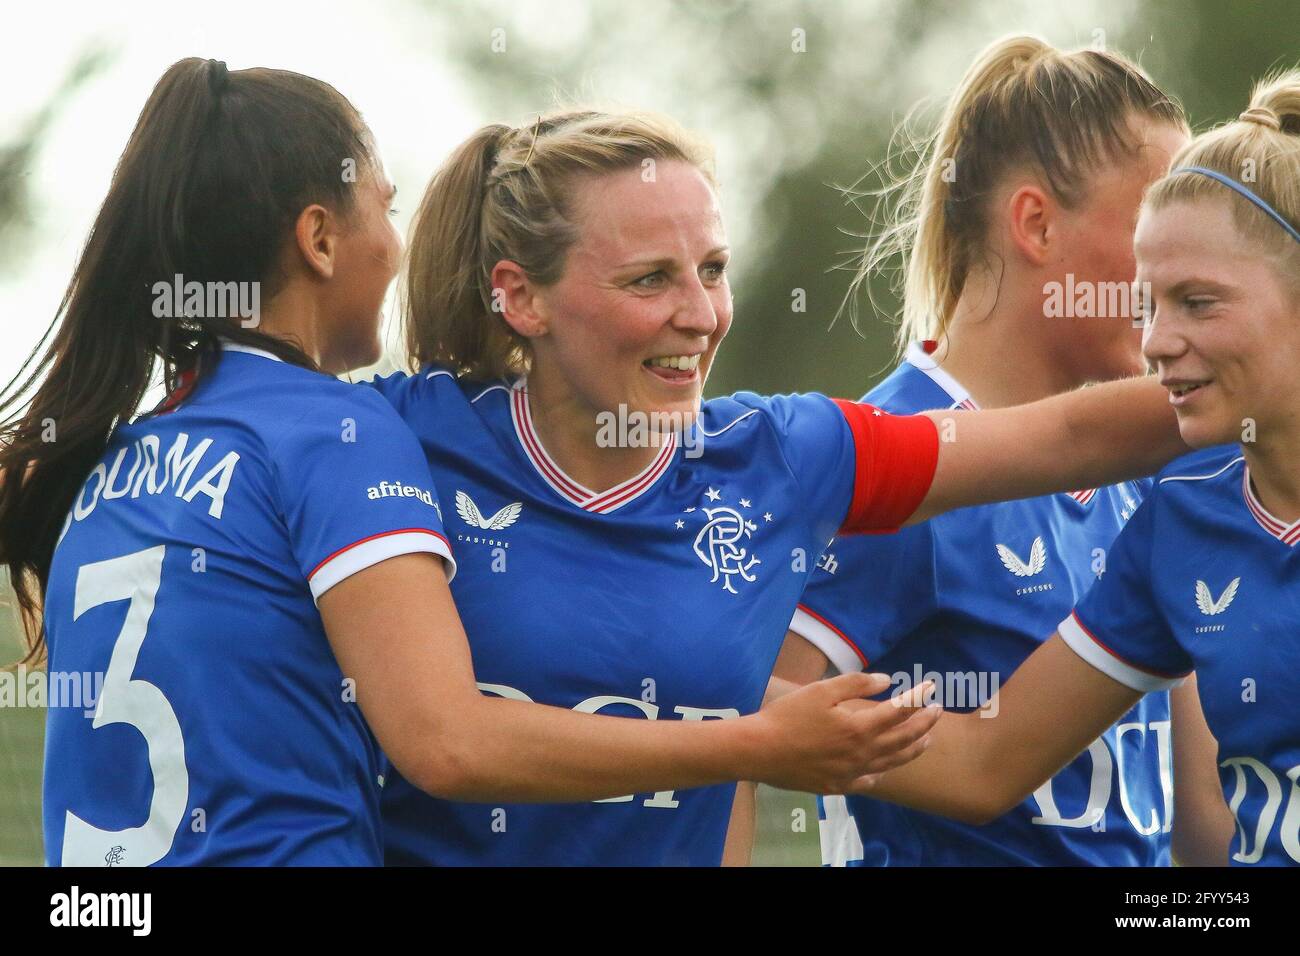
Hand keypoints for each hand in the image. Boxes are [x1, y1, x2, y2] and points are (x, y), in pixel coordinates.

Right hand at [748, 672, 941, 794]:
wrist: (760, 751)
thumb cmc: (788, 716)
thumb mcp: (821, 691)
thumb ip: (855, 684)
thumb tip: (886, 681)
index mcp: (859, 728)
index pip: (899, 712)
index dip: (918, 698)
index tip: (931, 688)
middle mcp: (862, 754)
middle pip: (902, 739)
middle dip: (924, 724)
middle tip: (937, 711)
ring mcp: (851, 773)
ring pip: (891, 762)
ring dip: (912, 750)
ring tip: (926, 741)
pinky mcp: (837, 786)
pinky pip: (867, 781)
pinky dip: (880, 773)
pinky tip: (882, 770)